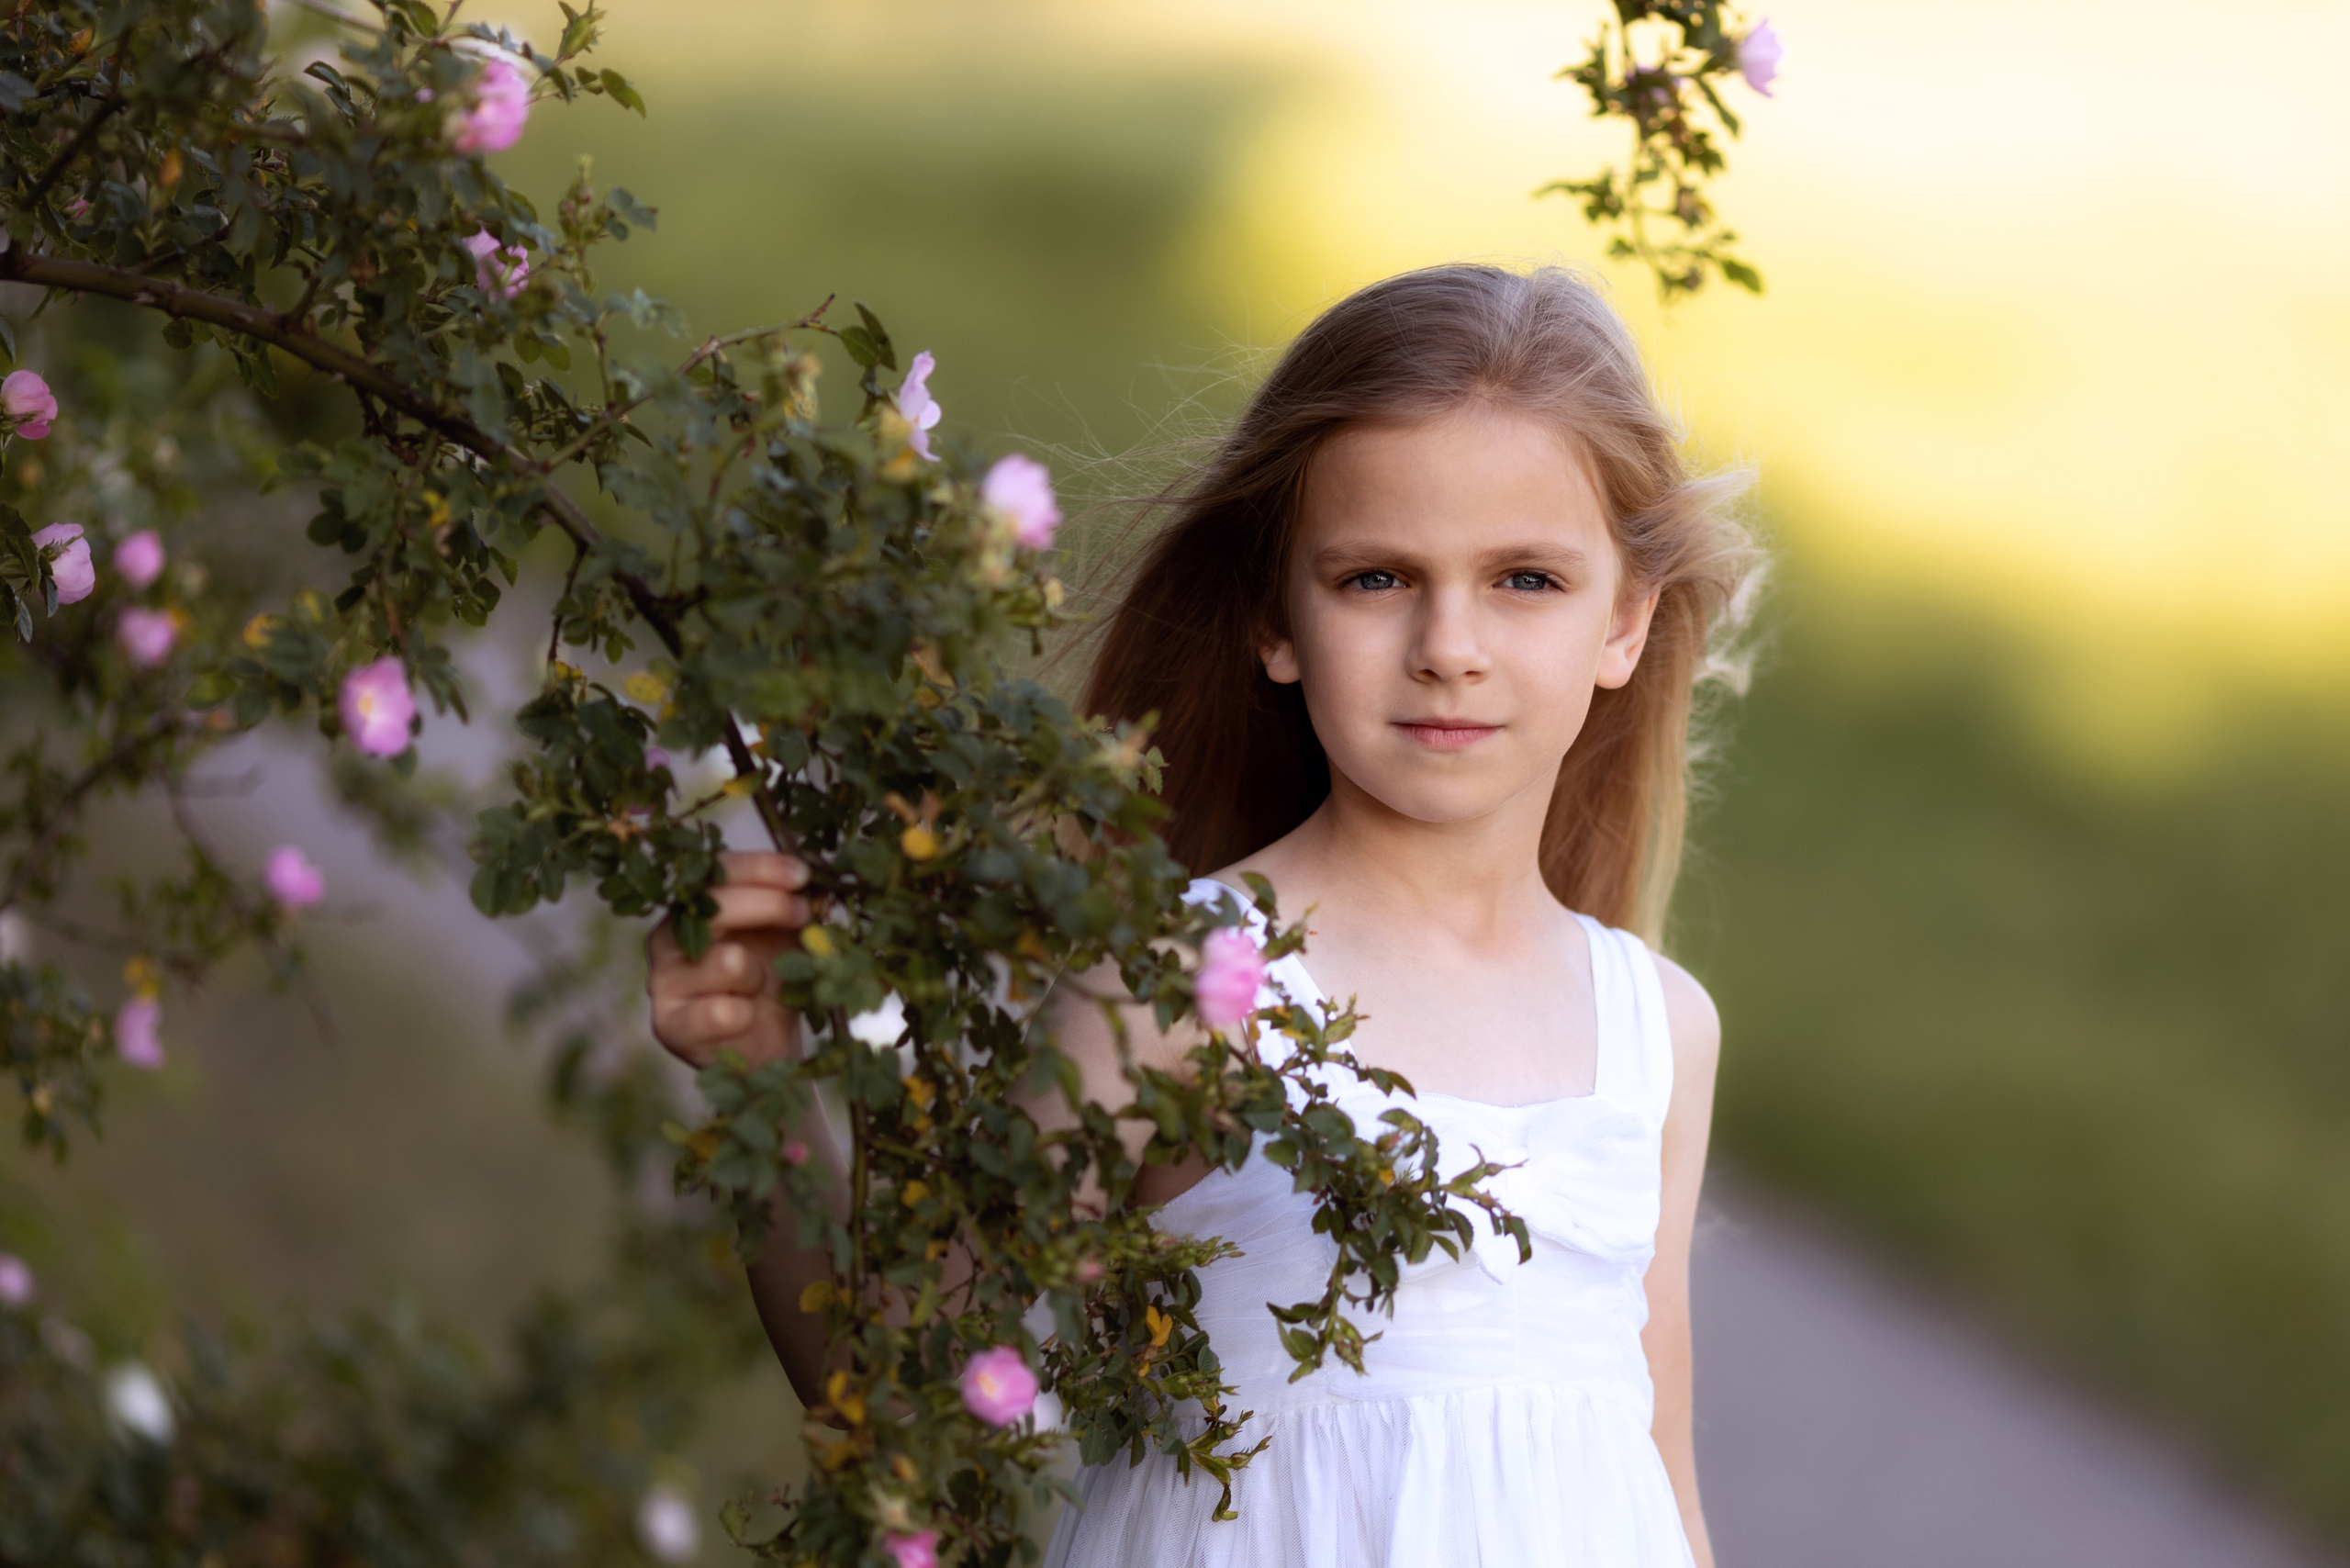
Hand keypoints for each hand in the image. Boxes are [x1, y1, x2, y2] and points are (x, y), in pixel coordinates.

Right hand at [647, 850, 811, 1070]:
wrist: (767, 1047)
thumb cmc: (773, 981)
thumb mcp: (785, 934)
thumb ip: (789, 904)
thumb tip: (810, 875)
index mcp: (691, 910)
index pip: (716, 873)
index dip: (759, 868)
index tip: (801, 874)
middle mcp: (667, 940)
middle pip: (712, 908)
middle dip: (767, 905)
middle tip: (803, 914)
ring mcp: (663, 983)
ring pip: (727, 961)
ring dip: (760, 974)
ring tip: (760, 988)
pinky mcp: (669, 1026)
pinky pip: (721, 1012)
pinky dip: (747, 1014)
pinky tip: (747, 1017)